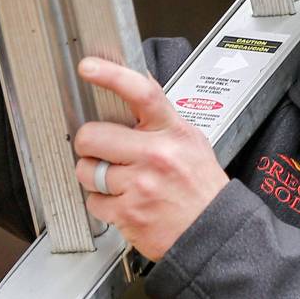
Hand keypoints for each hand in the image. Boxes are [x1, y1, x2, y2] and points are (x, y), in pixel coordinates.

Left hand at [73, 57, 228, 261]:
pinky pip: (92, 201)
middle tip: (100, 148)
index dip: (111, 76)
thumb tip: (136, 86)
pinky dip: (102, 203)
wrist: (213, 231)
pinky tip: (124, 201)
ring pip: (86, 170)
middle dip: (89, 142)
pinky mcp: (128, 213)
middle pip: (93, 134)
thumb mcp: (190, 140)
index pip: (141, 93)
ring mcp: (140, 185)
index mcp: (172, 131)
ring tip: (118, 180)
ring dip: (94, 176)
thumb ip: (161, 117)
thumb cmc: (200, 186)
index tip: (90, 67)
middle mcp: (156, 155)